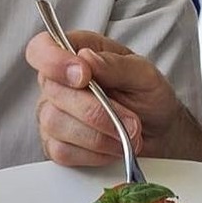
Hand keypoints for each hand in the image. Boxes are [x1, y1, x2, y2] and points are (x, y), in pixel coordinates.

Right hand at [26, 30, 201, 167]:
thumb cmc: (149, 97)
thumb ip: (116, 64)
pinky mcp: (56, 145)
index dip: (54, 61)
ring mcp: (53, 114)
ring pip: (56, 123)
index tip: (84, 76)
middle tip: (130, 121)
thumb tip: (87, 58)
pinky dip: (94, 154)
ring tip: (127, 136)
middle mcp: (58, 82)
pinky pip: (62, 151)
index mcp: (76, 52)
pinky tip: (112, 148)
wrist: (159, 134)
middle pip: (53, 91)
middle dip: (96, 110)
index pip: (41, 48)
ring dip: (99, 135)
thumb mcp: (145, 74)